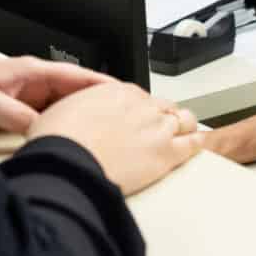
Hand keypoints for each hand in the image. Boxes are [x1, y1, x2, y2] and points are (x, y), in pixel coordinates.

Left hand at [0, 58, 114, 133]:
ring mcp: (21, 101)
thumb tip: (45, 130)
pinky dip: (57, 132)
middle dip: (98, 105)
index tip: (127, 95)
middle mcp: (28, 85)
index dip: (103, 84)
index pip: (76, 75)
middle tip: (123, 121)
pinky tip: (65, 144)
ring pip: (60, 112)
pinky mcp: (11, 118)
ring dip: (78, 120)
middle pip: (74, 95)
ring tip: (102, 135)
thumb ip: (18, 114)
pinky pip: (43, 125)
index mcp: (28, 71)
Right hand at [26, 82, 203, 194]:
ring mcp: (157, 129)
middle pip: (164, 106)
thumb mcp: (60, 111)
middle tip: (159, 128)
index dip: (141, 109)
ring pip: (184, 121)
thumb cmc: (58, 141)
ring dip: (183, 127)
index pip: (140, 96)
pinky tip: (197, 146)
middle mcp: (141, 106)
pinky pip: (192, 144)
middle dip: (163, 116)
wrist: (66, 164)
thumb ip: (78, 109)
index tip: (139, 117)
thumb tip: (74, 116)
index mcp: (117, 91)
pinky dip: (196, 144)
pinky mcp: (166, 154)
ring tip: (183, 135)